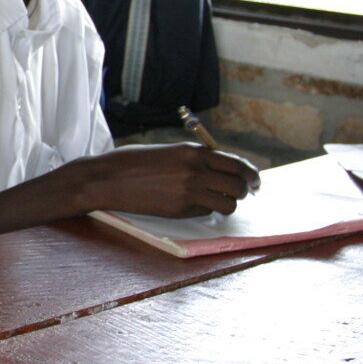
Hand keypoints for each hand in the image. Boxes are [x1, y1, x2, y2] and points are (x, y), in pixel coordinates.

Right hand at [85, 143, 261, 216]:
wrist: (108, 179)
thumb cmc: (133, 162)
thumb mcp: (169, 151)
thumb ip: (195, 159)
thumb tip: (219, 169)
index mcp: (194, 151)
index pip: (237, 163)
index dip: (250, 174)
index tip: (255, 180)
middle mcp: (196, 170)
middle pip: (238, 185)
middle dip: (243, 191)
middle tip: (239, 193)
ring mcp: (189, 191)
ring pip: (229, 203)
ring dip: (227, 204)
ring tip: (216, 201)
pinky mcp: (180, 209)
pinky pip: (207, 211)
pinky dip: (206, 210)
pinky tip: (192, 205)